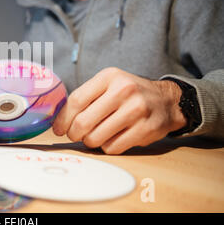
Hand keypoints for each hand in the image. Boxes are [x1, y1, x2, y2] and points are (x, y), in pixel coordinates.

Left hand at [53, 67, 187, 153]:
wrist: (166, 100)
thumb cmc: (128, 94)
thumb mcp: (108, 84)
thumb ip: (86, 97)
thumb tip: (58, 120)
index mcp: (109, 77)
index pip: (76, 100)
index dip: (63, 119)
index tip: (58, 129)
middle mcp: (123, 91)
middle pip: (83, 122)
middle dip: (74, 134)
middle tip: (76, 135)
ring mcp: (136, 110)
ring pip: (95, 138)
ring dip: (90, 141)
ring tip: (96, 135)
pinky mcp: (146, 129)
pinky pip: (112, 148)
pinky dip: (107, 147)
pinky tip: (112, 138)